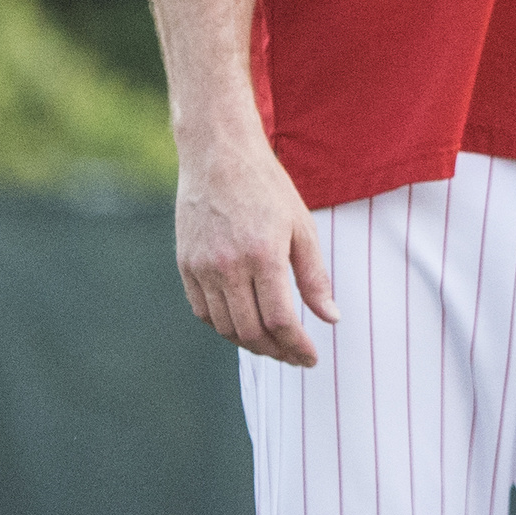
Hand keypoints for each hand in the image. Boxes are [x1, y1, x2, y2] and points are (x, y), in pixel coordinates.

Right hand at [174, 121, 339, 366]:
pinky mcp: (185, 265)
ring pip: (225, 327)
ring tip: (273, 346)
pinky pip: (203, 312)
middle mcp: (228, 266)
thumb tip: (330, 318)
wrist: (219, 157)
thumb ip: (315, 277)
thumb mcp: (302, 227)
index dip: (298, 346)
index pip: (280, 320)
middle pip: (251, 331)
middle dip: (277, 352)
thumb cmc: (268, 189)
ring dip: (251, 344)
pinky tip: (244, 326)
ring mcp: (202, 267)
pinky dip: (224, 327)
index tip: (311, 357)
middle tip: (295, 356)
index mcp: (263, 255)